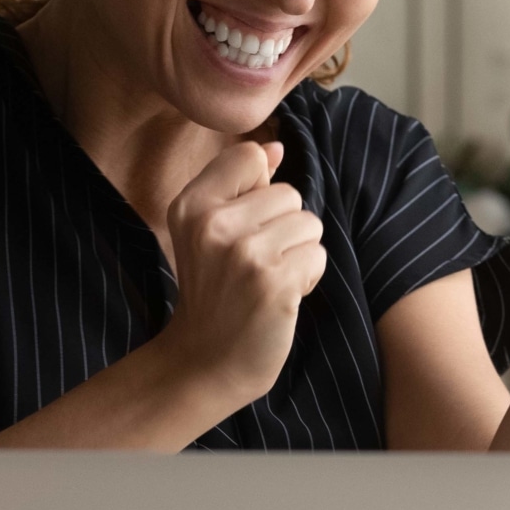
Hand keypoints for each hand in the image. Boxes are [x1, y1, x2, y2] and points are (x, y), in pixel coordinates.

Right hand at [155, 140, 327, 403]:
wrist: (205, 361)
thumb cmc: (214, 292)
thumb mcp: (205, 231)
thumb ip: (238, 184)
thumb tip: (276, 148)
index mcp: (191, 204)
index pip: (250, 156)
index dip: (260, 190)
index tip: (243, 225)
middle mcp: (214, 224)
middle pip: (289, 192)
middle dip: (284, 227)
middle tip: (255, 264)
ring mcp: (244, 253)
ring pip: (308, 223)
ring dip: (299, 253)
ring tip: (268, 279)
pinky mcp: (274, 282)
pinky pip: (318, 255)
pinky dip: (308, 278)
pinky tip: (280, 296)